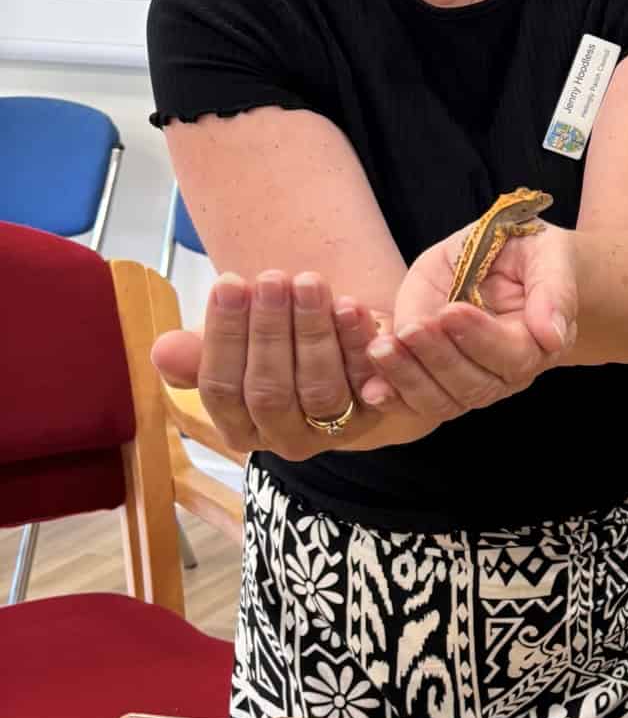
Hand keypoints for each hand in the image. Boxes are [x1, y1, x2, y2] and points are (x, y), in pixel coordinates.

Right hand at [150, 272, 386, 459]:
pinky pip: (367, 380)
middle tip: (271, 278)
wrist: (343, 363)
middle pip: (270, 391)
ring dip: (313, 332)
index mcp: (239, 429)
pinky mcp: (375, 414)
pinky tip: (351, 304)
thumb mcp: (234, 350)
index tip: (229, 282)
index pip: (222, 389)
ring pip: (319, 388)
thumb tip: (161, 350)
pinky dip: (358, 342)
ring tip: (308, 282)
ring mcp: (332, 432)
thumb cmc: (274, 352)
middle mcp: (284, 440)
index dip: (223, 336)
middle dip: (269, 331)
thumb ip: (198, 353)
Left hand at [374, 219, 576, 415]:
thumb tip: (552, 336)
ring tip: (381, 348)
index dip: (479, 337)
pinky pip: (416, 402)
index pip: (513, 356)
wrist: (510, 262)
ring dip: (408, 378)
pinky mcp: (438, 379)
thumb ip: (554, 291)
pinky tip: (371, 389)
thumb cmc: (530, 255)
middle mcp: (507, 373)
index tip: (450, 310)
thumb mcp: (548, 255)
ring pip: (442, 400)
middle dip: (438, 357)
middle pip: (474, 385)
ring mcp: (472, 381)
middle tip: (411, 328)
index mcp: (539, 343)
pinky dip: (393, 398)